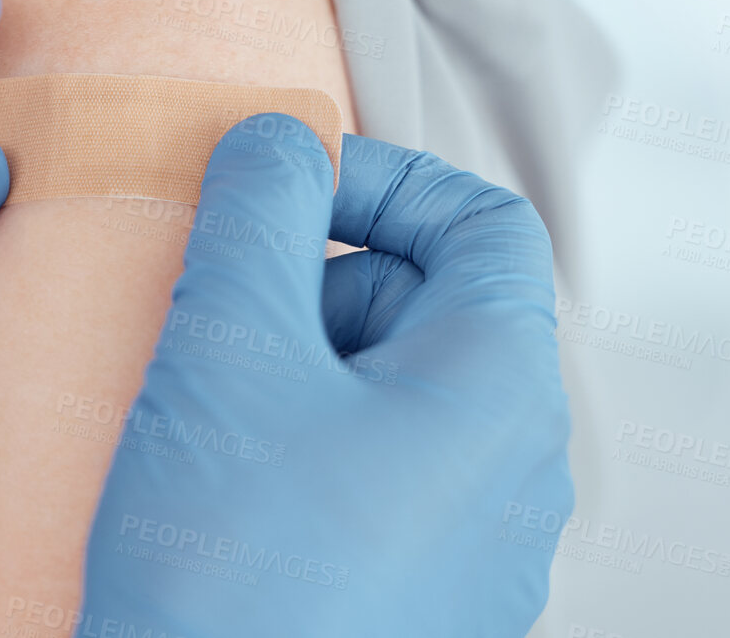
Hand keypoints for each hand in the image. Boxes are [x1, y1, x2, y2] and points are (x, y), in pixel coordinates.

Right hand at [76, 120, 573, 637]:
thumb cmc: (238, 581)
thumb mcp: (229, 354)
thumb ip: (259, 215)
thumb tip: (278, 138)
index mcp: (500, 387)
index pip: (485, 222)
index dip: (383, 180)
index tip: (281, 194)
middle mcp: (516, 469)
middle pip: (438, 309)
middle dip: (321, 285)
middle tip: (221, 318)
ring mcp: (479, 551)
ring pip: (401, 402)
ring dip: (305, 373)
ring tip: (212, 417)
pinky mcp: (429, 609)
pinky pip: (383, 486)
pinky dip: (309, 454)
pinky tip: (230, 495)